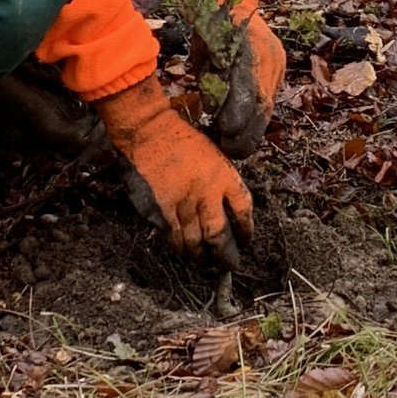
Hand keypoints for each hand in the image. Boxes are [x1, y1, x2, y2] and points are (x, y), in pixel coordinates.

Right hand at [95, 74, 252, 262]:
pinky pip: (173, 237)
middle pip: (220, 237)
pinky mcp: (161, 211)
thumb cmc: (182, 139)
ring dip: (202, 257)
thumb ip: (221, 181)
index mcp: (224, 177)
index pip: (244, 211)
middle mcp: (206, 195)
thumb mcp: (214, 154)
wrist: (149, 132)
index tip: (247, 240)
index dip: (247, 230)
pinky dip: (180, 248)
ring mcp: (182, 205)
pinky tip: (183, 251)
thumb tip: (225, 207)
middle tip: (230, 266)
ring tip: (205, 264)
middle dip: (226, 256)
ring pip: (195, 243)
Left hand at [196, 10, 284, 158]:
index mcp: (248, 47)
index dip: (238, 116)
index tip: (225, 134)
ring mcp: (278, 62)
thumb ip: (210, 78)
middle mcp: (269, 56)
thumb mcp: (203, 49)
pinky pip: (270, 97)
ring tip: (236, 146)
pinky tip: (246, 129)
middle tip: (231, 151)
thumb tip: (213, 108)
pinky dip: (258, 115)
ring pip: (269, 104)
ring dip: (254, 129)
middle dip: (247, 132)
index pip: (248, 89)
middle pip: (262, 103)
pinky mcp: (280, 67)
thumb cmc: (210, 24)